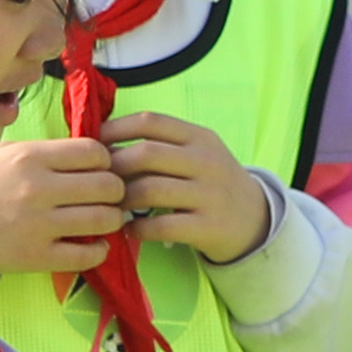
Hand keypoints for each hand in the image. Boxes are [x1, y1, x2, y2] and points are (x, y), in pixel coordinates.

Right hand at [0, 135, 127, 281]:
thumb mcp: (10, 153)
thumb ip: (51, 153)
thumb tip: (97, 156)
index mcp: (31, 157)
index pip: (94, 152)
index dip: (106, 161)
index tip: (101, 170)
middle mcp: (37, 188)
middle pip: (107, 185)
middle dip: (116, 190)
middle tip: (110, 197)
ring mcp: (38, 225)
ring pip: (104, 219)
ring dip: (113, 220)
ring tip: (105, 220)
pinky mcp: (36, 256)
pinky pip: (87, 255)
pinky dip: (100, 250)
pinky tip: (95, 244)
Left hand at [108, 109, 275, 266]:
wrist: (256, 220)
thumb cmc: (212, 183)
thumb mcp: (197, 153)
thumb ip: (161, 145)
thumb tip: (104, 144)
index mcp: (199, 138)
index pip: (151, 122)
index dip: (116, 129)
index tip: (96, 144)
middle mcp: (207, 162)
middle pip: (147, 154)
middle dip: (115, 167)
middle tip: (100, 181)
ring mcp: (210, 195)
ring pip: (151, 190)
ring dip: (123, 199)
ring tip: (113, 206)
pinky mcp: (209, 227)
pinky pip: (163, 225)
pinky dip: (138, 228)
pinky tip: (131, 230)